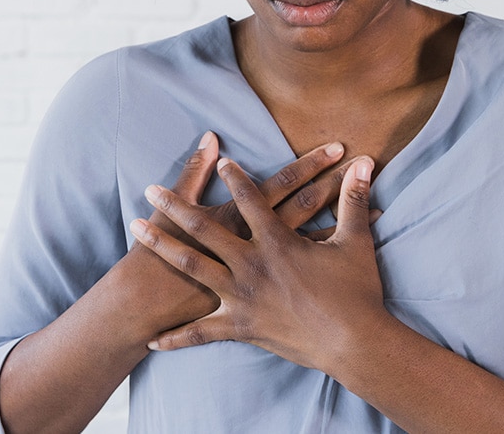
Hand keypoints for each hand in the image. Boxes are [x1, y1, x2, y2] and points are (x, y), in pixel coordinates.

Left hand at [131, 156, 388, 372]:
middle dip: (176, 206)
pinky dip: (176, 338)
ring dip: (162, 247)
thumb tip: (366, 164)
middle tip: (151, 189)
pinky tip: (152, 340)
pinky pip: (201, 334)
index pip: (251, 200)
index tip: (220, 160)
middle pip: (205, 229)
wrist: (354, 343)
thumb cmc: (357, 292)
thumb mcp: (356, 241)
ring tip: (137, 229)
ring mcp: (241, 297)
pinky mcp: (240, 328)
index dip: (236, 177)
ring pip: (192, 267)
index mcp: (278, 242)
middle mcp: (252, 265)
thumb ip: (355, 199)